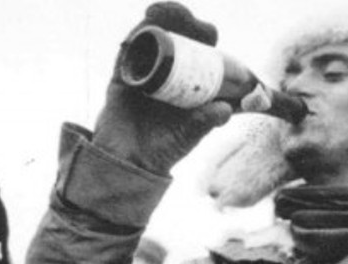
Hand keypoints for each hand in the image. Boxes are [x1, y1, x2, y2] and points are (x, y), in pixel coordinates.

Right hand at [93, 2, 232, 174]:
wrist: (128, 164)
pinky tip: (141, 28)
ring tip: (159, 12)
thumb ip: (205, 123)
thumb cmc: (163, 151)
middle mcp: (167, 74)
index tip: (206, 31)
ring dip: (158, 20)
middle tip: (183, 16)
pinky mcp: (122, 78)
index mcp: (188, 83)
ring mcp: (143, 73)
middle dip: (181, 19)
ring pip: (151, 38)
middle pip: (176, 37)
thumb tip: (225, 110)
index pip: (199, 50)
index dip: (203, 35)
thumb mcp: (189, 136)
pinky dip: (134, 38)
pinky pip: (127, 52)